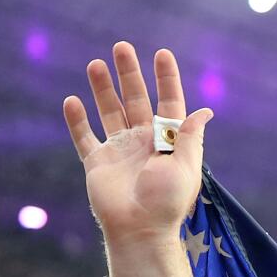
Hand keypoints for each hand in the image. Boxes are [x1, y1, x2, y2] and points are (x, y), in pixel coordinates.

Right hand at [63, 43, 212, 245]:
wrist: (138, 230)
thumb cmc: (166, 202)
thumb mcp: (185, 168)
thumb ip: (189, 137)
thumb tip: (205, 111)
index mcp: (167, 143)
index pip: (168, 103)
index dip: (166, 79)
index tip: (162, 54)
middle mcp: (143, 142)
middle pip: (135, 100)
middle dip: (129, 74)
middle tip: (122, 46)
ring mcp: (119, 151)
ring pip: (109, 111)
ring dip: (102, 89)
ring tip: (95, 64)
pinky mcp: (97, 163)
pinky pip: (84, 137)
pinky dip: (77, 120)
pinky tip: (72, 101)